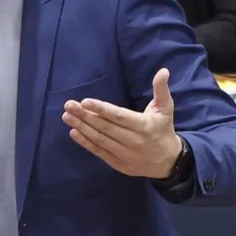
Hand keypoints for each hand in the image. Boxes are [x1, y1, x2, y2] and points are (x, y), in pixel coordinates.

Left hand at [61, 68, 182, 179]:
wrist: (168, 162)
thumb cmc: (163, 130)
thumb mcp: (166, 109)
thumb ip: (161, 90)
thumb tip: (163, 71)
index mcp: (144, 126)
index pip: (119, 116)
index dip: (102, 109)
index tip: (85, 101)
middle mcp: (134, 141)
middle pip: (106, 127)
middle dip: (85, 116)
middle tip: (69, 105)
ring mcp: (125, 154)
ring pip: (100, 139)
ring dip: (82, 128)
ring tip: (67, 116)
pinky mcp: (118, 164)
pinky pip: (99, 152)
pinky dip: (85, 143)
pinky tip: (74, 132)